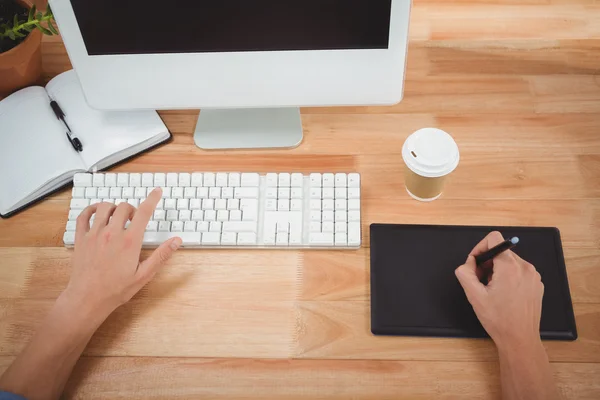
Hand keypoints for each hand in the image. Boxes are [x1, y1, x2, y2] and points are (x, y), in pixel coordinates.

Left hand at [63, 188, 181, 320]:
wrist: (88, 299)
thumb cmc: (116, 290)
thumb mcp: (144, 275)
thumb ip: (161, 256)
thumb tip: (176, 241)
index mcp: (130, 242)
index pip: (143, 212)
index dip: (152, 199)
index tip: (156, 192)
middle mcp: (112, 234)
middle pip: (124, 207)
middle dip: (132, 209)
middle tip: (134, 219)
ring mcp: (94, 234)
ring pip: (104, 207)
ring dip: (114, 208)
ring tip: (117, 217)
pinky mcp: (81, 238)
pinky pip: (84, 215)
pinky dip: (91, 209)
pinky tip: (97, 213)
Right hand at [455, 231, 544, 349]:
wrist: (519, 338)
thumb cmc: (499, 320)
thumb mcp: (474, 295)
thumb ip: (465, 273)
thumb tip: (468, 263)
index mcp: (509, 267)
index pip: (494, 238)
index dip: (480, 247)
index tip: (475, 262)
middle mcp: (525, 267)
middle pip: (500, 252)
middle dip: (487, 263)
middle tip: (481, 281)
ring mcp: (533, 276)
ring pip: (509, 261)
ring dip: (497, 270)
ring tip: (493, 289)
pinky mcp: (537, 284)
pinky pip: (519, 271)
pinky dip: (508, 277)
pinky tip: (504, 294)